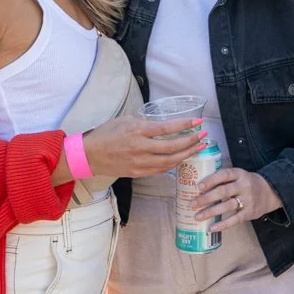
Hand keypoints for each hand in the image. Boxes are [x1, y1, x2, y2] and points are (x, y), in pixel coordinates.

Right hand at [80, 115, 204, 179]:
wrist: (89, 155)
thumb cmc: (106, 134)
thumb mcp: (125, 120)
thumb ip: (145, 122)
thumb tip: (163, 124)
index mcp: (137, 131)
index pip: (167, 128)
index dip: (184, 125)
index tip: (198, 121)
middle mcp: (140, 148)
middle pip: (172, 147)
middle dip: (190, 141)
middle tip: (203, 136)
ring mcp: (140, 162)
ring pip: (170, 161)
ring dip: (186, 154)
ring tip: (198, 147)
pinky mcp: (138, 173)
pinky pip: (161, 169)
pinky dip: (174, 164)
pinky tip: (182, 158)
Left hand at [192, 167, 282, 228]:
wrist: (270, 192)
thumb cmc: (246, 184)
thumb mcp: (238, 176)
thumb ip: (224, 180)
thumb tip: (198, 187)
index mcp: (239, 174)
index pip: (223, 175)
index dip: (210, 180)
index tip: (197, 187)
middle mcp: (244, 186)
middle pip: (222, 191)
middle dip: (206, 198)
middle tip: (192, 204)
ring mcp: (248, 199)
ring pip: (227, 206)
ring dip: (210, 212)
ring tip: (197, 217)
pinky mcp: (250, 212)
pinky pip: (235, 219)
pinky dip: (223, 224)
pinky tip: (212, 227)